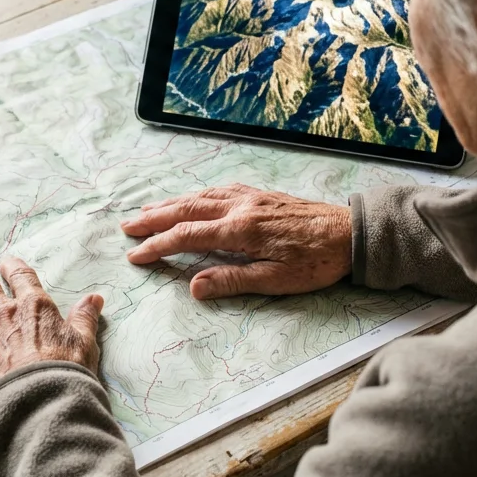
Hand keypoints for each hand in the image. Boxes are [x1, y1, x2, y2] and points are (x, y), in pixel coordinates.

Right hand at [121, 184, 352, 299]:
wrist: (350, 233)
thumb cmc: (316, 262)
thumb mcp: (277, 281)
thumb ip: (233, 281)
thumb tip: (194, 287)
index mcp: (241, 229)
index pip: (187, 236)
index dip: (158, 245)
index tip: (136, 255)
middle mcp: (240, 206)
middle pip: (186, 209)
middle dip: (154, 218)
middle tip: (127, 227)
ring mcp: (250, 197)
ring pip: (200, 196)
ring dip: (170, 203)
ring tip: (147, 211)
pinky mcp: (260, 195)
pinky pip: (217, 190)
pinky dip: (195, 195)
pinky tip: (190, 199)